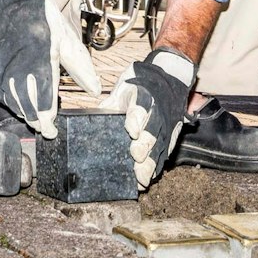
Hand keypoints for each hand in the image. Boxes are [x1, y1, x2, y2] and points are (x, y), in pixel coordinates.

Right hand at [0, 0, 99, 137]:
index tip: (51, 131)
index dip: (47, 120)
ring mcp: (1, 66)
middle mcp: (18, 67)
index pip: (43, 101)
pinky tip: (15, 103)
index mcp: (41, 62)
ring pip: (10, 100)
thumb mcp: (67, 38)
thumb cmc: (41, 15)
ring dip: (21, 112)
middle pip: (25, 106)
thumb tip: (95, 89)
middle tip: (44, 128)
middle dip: (35, 120)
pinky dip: (6, 100)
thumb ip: (81, 67)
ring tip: (33, 117)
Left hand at [101, 48, 195, 188]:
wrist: (167, 79)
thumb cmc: (139, 87)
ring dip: (151, 161)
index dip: (136, 120)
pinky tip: (149, 178)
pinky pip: (165, 152)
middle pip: (152, 129)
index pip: (140, 108)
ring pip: (160, 144)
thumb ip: (108, 106)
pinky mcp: (171, 135)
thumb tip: (86, 121)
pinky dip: (157, 166)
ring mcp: (166, 124)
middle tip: (137, 157)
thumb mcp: (122, 90)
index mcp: (142, 96)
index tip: (132, 131)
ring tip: (142, 178)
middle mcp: (156, 111)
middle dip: (145, 144)